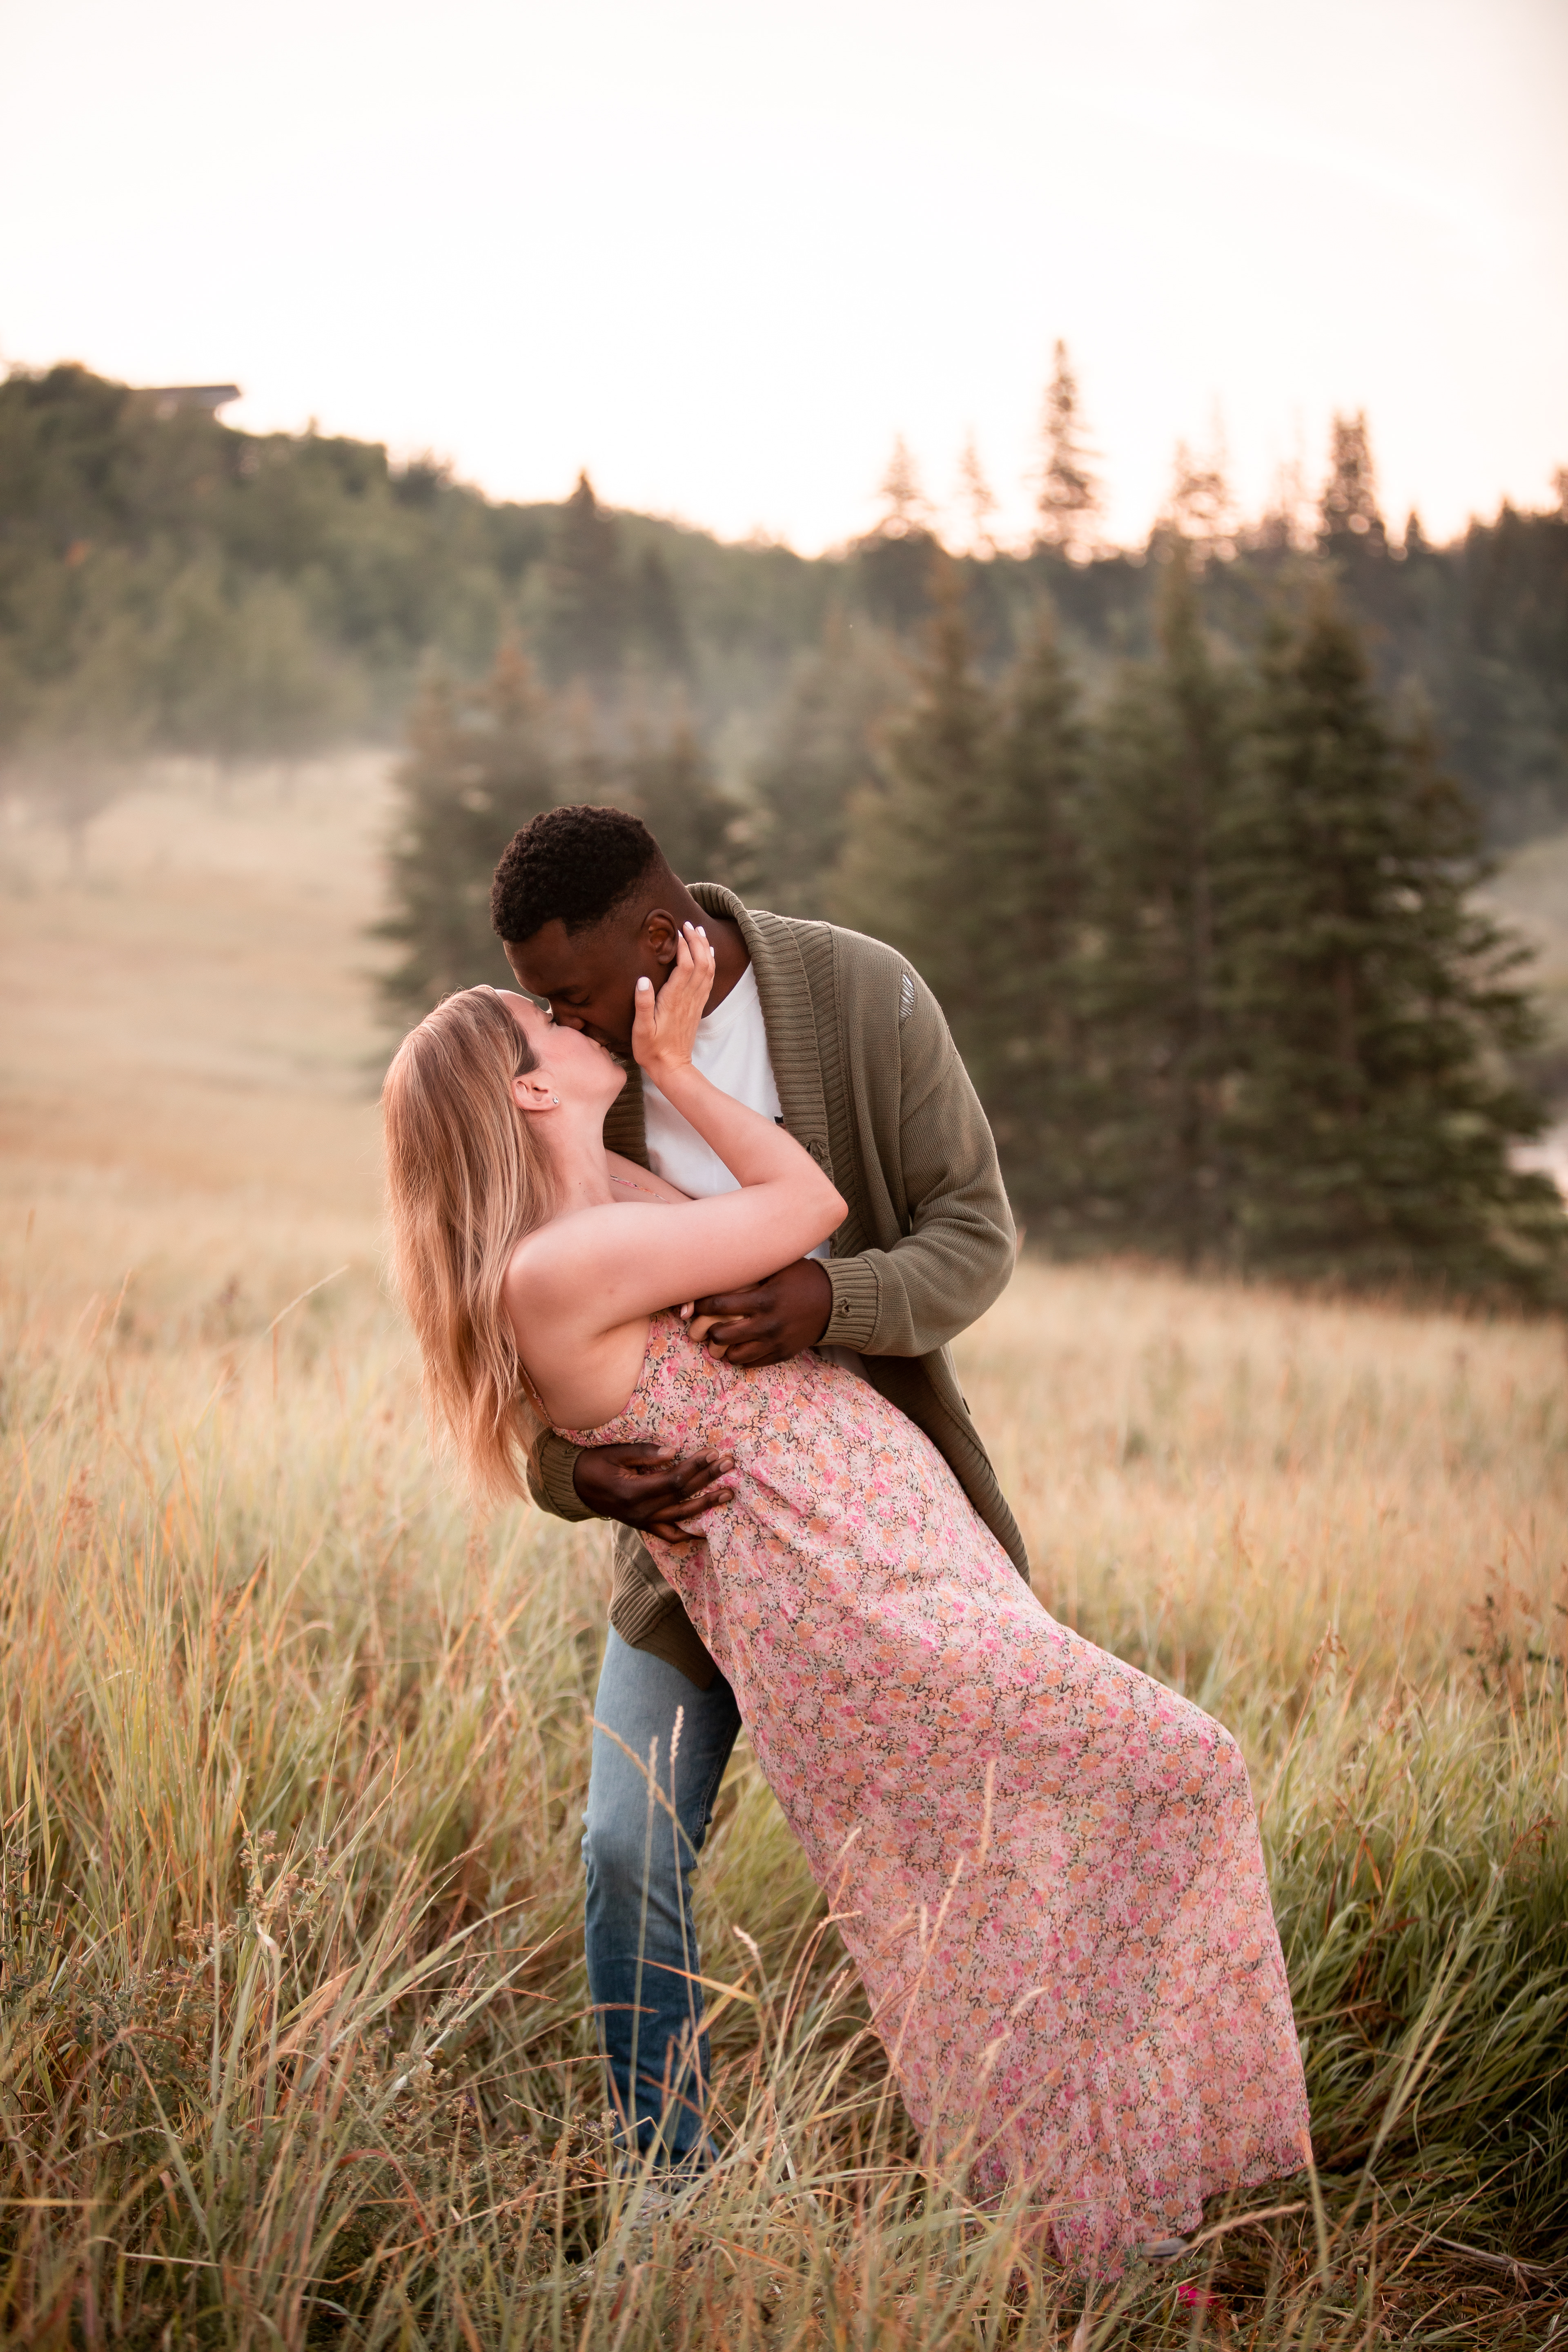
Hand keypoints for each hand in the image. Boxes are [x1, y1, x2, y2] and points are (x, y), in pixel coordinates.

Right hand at [571, 1440, 735, 1544]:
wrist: (575, 1487)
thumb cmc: (593, 1464)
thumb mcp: (614, 1453)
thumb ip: (643, 1453)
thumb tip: (673, 1451)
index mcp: (633, 1493)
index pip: (673, 1481)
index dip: (695, 1467)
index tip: (712, 1453)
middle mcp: (641, 1512)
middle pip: (682, 1496)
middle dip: (708, 1479)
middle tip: (729, 1465)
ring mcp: (643, 1522)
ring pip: (681, 1517)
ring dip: (707, 1505)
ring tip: (728, 1493)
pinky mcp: (644, 1526)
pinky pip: (670, 1535)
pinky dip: (689, 1534)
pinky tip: (707, 1529)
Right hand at [632, 921, 714, 1083]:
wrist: (671, 1067)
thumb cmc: (651, 1048)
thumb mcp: (640, 1029)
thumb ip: (642, 1004)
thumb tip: (643, 980)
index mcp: (673, 1000)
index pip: (684, 966)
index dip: (683, 947)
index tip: (676, 931)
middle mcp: (688, 998)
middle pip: (700, 963)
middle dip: (696, 941)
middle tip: (688, 924)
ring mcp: (695, 1002)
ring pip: (708, 969)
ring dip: (705, 948)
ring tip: (699, 931)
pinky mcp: (698, 1006)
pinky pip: (709, 980)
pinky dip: (710, 962)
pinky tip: (708, 953)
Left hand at [684, 1258, 832, 1367]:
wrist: (836, 1301)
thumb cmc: (803, 1278)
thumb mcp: (779, 1267)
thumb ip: (752, 1269)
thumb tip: (721, 1262)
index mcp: (764, 1299)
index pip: (720, 1305)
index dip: (702, 1304)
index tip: (697, 1303)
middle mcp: (768, 1324)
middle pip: (722, 1335)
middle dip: (709, 1330)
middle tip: (707, 1324)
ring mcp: (776, 1342)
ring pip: (735, 1356)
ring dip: (725, 1348)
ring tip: (723, 1338)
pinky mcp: (783, 1354)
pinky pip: (753, 1363)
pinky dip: (743, 1357)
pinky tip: (740, 1346)